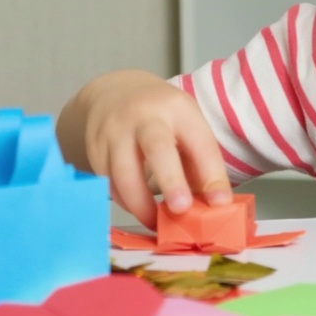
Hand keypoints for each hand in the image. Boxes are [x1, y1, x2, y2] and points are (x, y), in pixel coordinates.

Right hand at [75, 71, 232, 228]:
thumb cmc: (163, 117)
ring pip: (123, 172)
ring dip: (141, 204)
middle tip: (182, 209)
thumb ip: (199, 164)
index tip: (220, 202)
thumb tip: (213, 206)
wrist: (115, 93)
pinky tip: (138, 209)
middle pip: (157, 147)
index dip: (212, 174)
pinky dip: (125, 201)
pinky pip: (108, 182)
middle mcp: (145, 116)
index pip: (199, 142)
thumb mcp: (187, 126)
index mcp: (178, 109)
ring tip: (157, 222)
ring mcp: (115, 131)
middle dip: (171, 181)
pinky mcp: (95, 149)